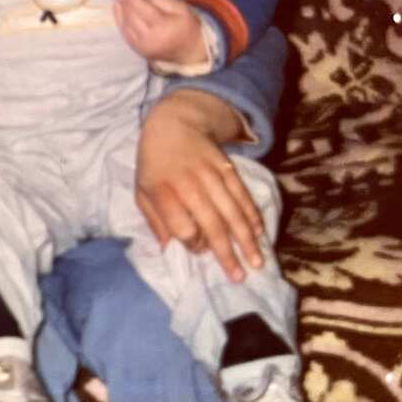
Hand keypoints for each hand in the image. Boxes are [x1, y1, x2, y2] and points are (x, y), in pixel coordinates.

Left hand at [114, 0, 206, 67]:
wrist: (188, 50)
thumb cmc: (184, 24)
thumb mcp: (179, 7)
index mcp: (165, 26)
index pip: (145, 10)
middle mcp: (151, 39)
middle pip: (133, 18)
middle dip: (126, 4)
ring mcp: (143, 47)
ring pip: (127, 26)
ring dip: (121, 12)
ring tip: (119, 1)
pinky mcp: (138, 50)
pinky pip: (125, 34)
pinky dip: (121, 22)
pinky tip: (119, 12)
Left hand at [136, 88, 265, 279]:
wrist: (174, 124)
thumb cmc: (154, 165)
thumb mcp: (142, 191)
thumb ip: (155, 220)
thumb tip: (169, 249)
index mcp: (163, 191)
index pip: (182, 226)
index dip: (192, 243)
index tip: (198, 251)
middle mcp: (188, 184)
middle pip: (211, 223)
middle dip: (227, 253)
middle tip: (239, 277)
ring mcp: (211, 175)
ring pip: (232, 212)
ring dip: (246, 240)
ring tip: (257, 262)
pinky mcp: (228, 168)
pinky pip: (242, 196)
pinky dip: (252, 216)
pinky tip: (258, 233)